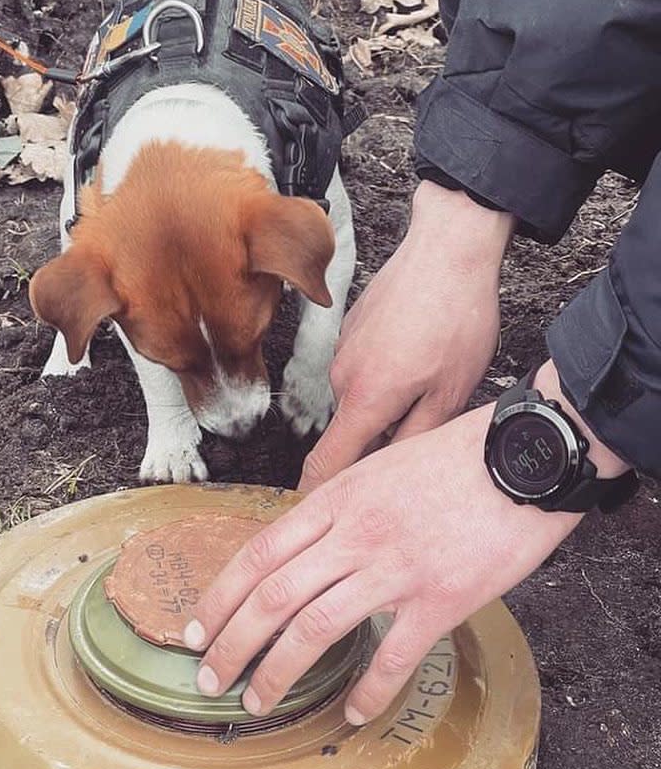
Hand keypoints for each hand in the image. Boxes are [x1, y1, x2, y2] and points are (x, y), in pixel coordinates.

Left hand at [185, 361, 627, 725]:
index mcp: (335, 501)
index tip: (197, 631)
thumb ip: (336, 509)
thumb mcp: (376, 470)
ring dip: (277, 672)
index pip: (258, 555)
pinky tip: (351, 715)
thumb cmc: (453, 460)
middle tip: (209, 682)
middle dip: (232, 644)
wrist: (523, 457)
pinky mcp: (441, 600)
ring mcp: (395, 569)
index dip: (220, 597)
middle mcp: (354, 536)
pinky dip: (367, 692)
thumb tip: (299, 548)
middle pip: (273, 597)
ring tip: (257, 702)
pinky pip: (393, 656)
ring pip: (316, 628)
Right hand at [299, 180, 515, 490]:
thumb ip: (413, 443)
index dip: (314, 498)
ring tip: (433, 387)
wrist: (448, 249)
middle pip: (351, 433)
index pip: (324, 465)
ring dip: (389, 406)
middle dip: (379, 444)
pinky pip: (365, 371)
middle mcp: (342, 378)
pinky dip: (388, 376)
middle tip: (424, 438)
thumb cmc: (456, 318)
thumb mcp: (450, 395)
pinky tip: (423, 359)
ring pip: (362, 401)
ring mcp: (343, 352)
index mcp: (364, 400)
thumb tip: (390, 478)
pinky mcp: (351, 332)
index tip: (311, 520)